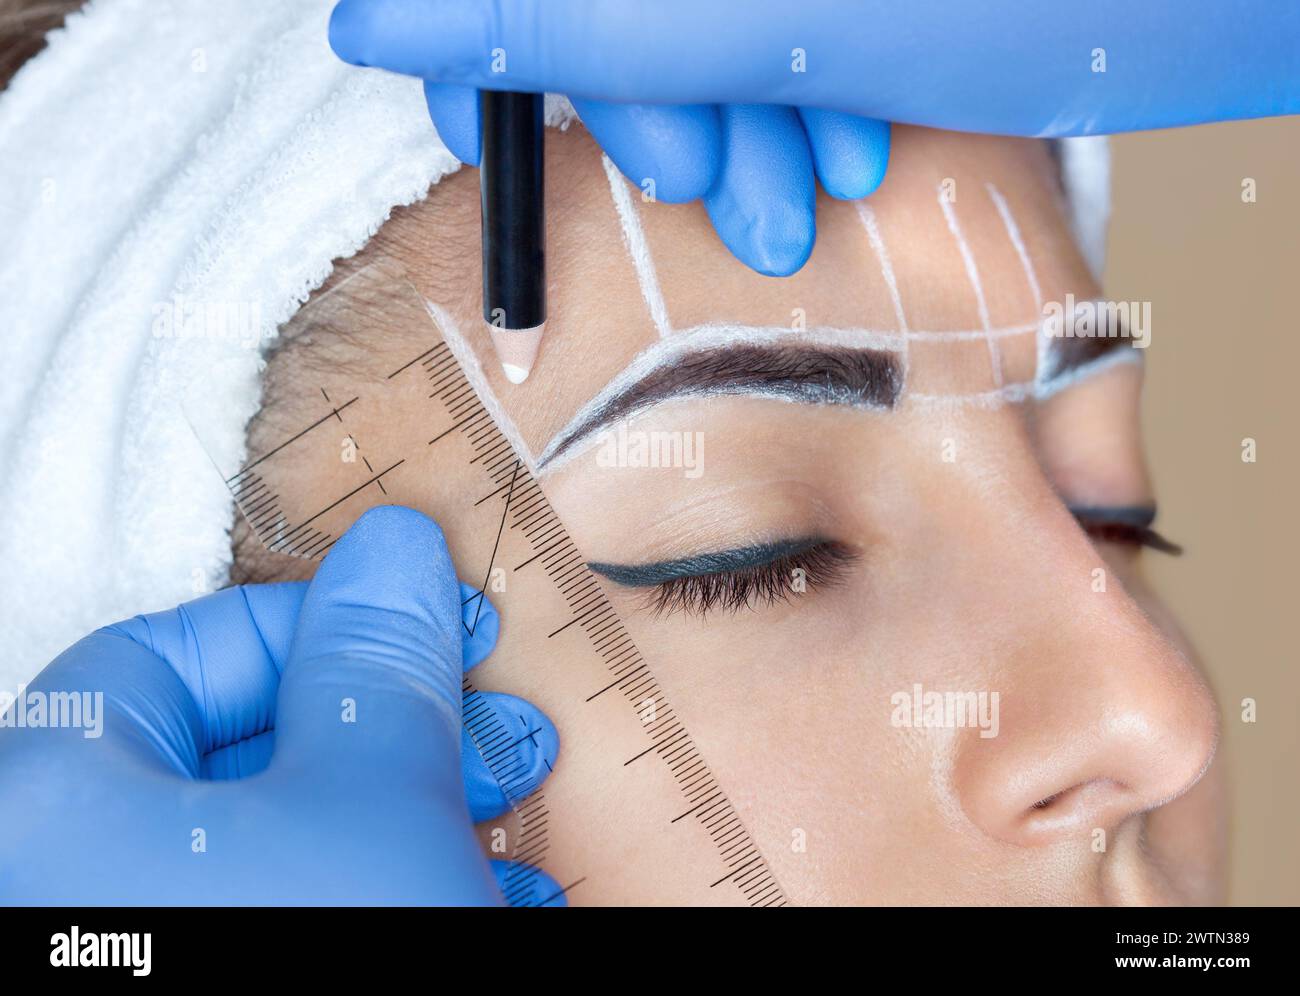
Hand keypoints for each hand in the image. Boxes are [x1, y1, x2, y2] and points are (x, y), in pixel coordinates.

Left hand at [0, 506, 560, 905]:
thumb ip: (376, 661)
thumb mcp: (374, 800)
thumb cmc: (322, 952)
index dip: (314, 625)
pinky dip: (384, 884)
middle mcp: (68, 877)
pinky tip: (487, 891)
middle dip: (395, 730)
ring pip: (278, 843)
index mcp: (49, 807)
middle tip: (492, 730)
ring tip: (508, 814)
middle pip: (236, 752)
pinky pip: (287, 904)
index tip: (420, 632)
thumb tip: (394, 547)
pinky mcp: (201, 967)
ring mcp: (134, 933)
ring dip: (412, 813)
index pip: (164, 654)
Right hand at [329, 0, 891, 276]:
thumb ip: (541, 14)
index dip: (472, 57)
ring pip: (690, 32)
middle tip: (737, 217)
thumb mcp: (757, 12)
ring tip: (795, 217)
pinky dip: (796, 104)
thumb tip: (364, 25)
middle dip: (655, 121)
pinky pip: (769, 36)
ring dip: (733, 137)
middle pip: (604, 8)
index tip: (493, 155)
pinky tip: (855, 157)